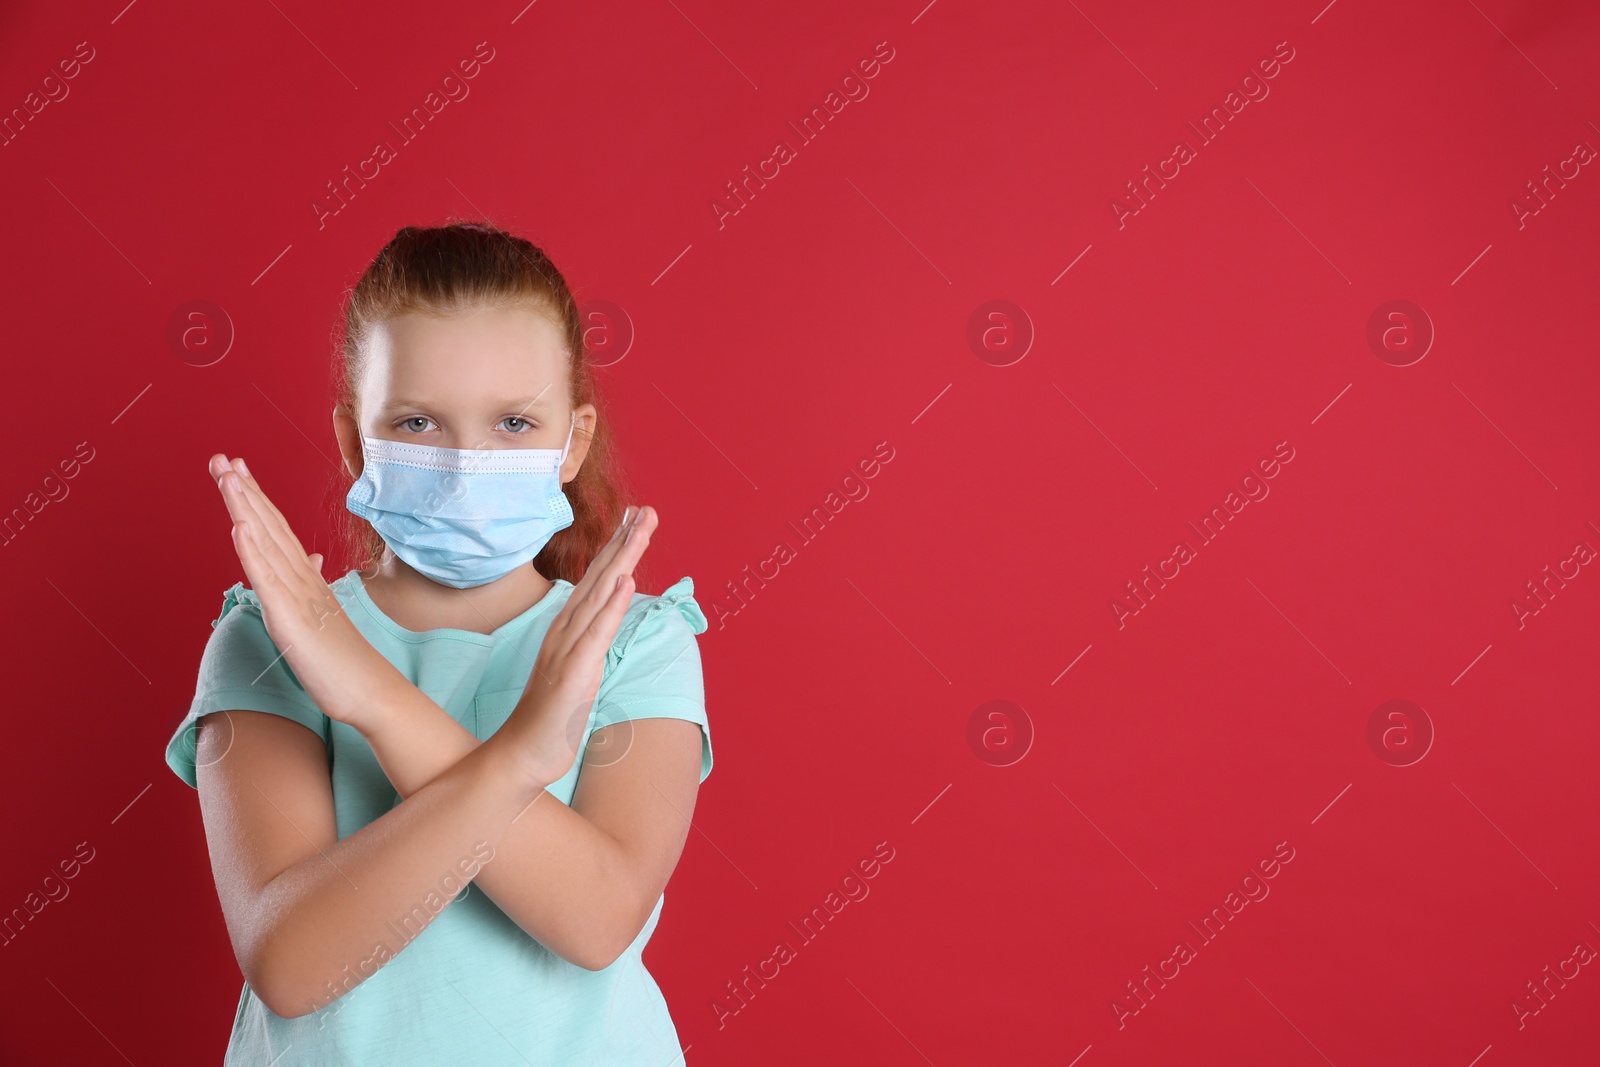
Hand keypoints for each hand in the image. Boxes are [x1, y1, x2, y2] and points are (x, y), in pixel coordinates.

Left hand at [209, 453, 401, 729]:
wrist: (368, 688)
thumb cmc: (344, 658)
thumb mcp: (321, 614)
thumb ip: (310, 582)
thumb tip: (308, 557)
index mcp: (304, 579)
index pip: (276, 530)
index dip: (255, 498)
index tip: (237, 470)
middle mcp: (301, 579)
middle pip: (268, 527)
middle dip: (243, 491)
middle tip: (222, 458)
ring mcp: (297, 596)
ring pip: (266, 544)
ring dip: (245, 508)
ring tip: (228, 477)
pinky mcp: (290, 618)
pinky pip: (268, 581)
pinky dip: (252, 552)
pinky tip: (241, 528)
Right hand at [502, 504, 657, 785]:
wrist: (520, 755)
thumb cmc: (548, 717)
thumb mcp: (574, 673)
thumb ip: (587, 647)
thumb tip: (601, 627)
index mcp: (568, 630)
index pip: (597, 581)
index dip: (617, 549)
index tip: (636, 519)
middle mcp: (566, 631)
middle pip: (600, 578)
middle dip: (625, 541)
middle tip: (648, 509)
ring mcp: (568, 649)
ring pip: (601, 595)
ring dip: (623, 559)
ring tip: (642, 528)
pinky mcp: (574, 672)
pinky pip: (597, 634)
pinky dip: (612, 605)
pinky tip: (625, 580)